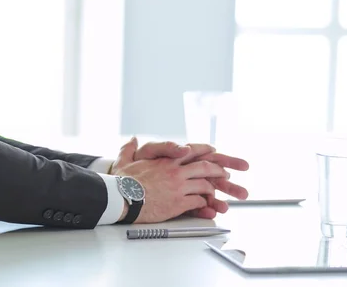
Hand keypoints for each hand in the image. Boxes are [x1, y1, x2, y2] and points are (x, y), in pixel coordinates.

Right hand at [111, 137, 228, 223]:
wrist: (121, 198)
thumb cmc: (122, 182)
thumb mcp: (124, 161)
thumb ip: (129, 149)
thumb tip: (132, 140)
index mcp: (166, 160)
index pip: (191, 151)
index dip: (204, 150)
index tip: (213, 151)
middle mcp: (175, 171)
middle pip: (205, 167)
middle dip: (218, 170)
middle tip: (225, 174)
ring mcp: (178, 187)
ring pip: (205, 185)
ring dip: (212, 189)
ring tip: (216, 193)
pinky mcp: (178, 203)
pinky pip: (198, 202)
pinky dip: (204, 204)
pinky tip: (205, 207)